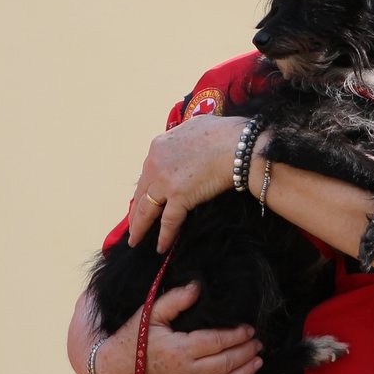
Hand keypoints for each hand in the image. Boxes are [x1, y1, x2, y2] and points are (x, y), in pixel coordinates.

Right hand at [107, 282, 262, 373]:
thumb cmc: (132, 341)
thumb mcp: (149, 314)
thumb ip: (175, 300)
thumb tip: (197, 287)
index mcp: (178, 350)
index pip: (218, 342)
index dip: (238, 335)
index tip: (249, 329)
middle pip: (226, 363)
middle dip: (246, 352)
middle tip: (258, 343)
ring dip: (246, 372)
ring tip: (257, 360)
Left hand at [128, 115, 247, 251]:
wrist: (240, 146)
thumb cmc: (225, 133)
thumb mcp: (196, 126)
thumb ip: (185, 135)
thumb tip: (189, 137)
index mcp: (159, 145)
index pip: (147, 171)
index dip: (146, 187)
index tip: (144, 198)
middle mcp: (155, 163)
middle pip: (142, 192)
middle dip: (136, 210)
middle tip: (133, 224)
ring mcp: (165, 181)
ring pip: (147, 209)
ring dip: (140, 227)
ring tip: (136, 239)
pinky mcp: (178, 197)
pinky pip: (168, 222)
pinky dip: (164, 236)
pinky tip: (161, 247)